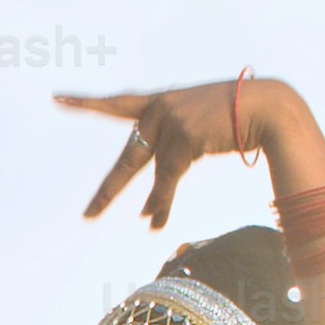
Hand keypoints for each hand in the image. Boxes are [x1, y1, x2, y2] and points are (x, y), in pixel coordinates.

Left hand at [59, 75, 304, 230]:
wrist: (268, 106)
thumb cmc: (239, 116)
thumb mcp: (199, 127)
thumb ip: (174, 148)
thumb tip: (152, 201)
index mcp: (161, 100)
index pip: (117, 103)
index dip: (86, 103)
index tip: (56, 98)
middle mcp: (161, 108)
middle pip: (128, 156)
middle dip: (109, 191)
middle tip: (87, 216)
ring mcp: (171, 121)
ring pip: (153, 173)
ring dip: (154, 203)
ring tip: (147, 226)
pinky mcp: (185, 137)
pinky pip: (169, 178)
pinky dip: (162, 201)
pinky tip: (154, 220)